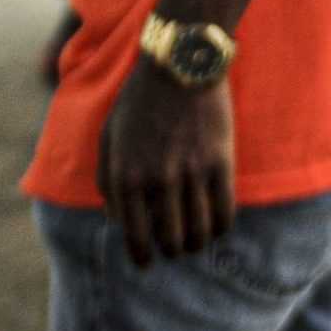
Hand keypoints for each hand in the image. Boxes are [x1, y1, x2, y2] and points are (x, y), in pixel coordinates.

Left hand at [96, 60, 234, 267]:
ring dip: (196, 244)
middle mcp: (156, 180)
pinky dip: (220, 228)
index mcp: (125, 176)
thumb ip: (107, 181)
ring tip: (195, 242)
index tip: (147, 263)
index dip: (141, 257)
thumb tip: (117, 220)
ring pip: (198, 232)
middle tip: (173, 249)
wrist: (178, 67)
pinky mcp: (220, 162)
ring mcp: (191, 172)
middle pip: (170, 239)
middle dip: (171, 251)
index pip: (135, 236)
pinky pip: (224, 212)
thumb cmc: (138, 101)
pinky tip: (216, 227)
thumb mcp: (108, 137)